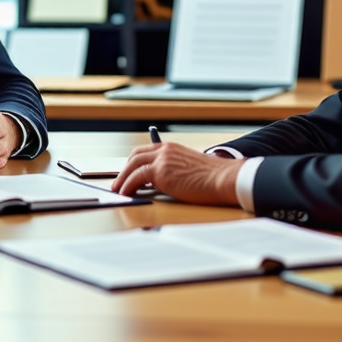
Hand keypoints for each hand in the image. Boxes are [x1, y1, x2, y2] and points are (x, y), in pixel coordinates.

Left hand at [111, 141, 242, 206]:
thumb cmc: (213, 178)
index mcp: (172, 148)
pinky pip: (135, 178)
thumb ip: (173, 170)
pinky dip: (127, 186)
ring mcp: (161, 160)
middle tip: (119, 181)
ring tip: (118, 190)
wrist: (224, 179)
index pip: (145, 151)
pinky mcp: (160, 173)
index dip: (133, 162)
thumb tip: (158, 182)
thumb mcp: (189, 168)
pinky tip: (126, 194)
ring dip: (122, 179)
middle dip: (124, 169)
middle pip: (134, 156)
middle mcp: (164, 151)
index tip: (128, 171)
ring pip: (132, 166)